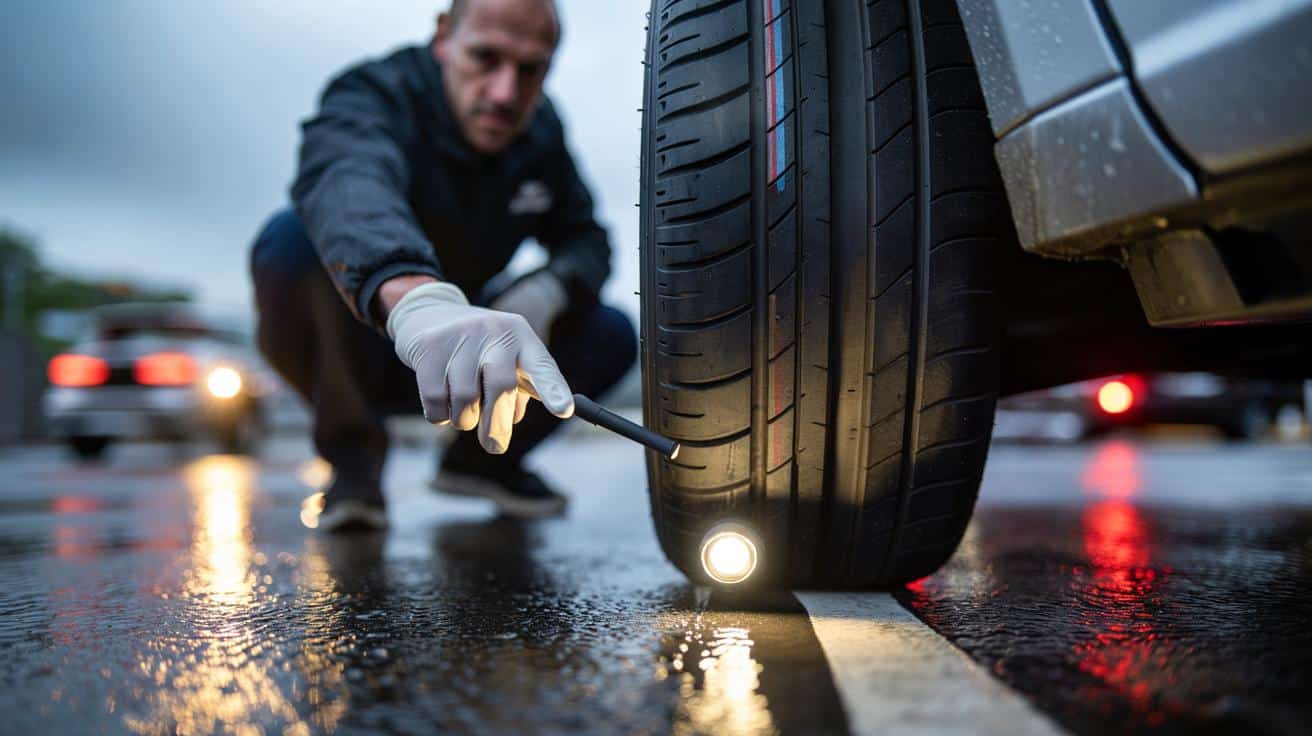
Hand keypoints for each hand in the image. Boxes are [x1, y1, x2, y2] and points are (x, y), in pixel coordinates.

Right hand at [387, 281, 573, 453]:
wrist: (428, 314)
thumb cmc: (478, 350)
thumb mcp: (505, 361)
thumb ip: (517, 392)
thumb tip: (512, 420)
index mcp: (520, 336)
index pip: (541, 366)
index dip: (553, 389)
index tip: (564, 411)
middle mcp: (494, 331)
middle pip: (501, 387)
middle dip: (497, 426)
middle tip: (494, 447)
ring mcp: (460, 336)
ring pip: (466, 400)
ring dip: (465, 420)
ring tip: (464, 413)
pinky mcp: (430, 347)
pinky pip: (436, 400)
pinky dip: (441, 416)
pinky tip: (443, 406)